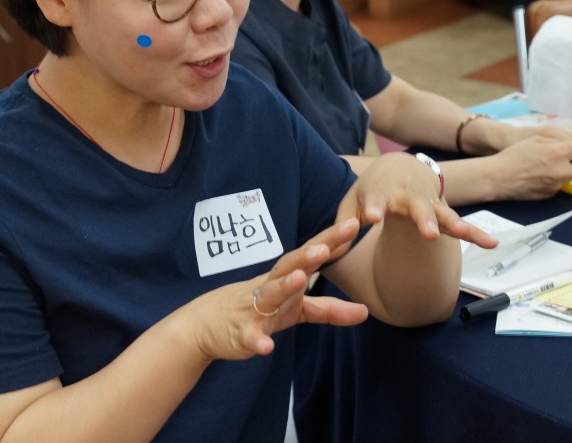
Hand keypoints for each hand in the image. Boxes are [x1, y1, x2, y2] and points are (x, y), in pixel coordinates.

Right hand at [187, 218, 369, 361]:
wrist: (205, 325)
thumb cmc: (255, 310)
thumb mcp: (295, 310)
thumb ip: (328, 310)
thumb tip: (366, 311)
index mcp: (283, 277)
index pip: (309, 255)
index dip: (330, 240)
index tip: (354, 223)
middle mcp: (269, 288)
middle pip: (289, 266)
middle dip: (307, 255)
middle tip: (325, 246)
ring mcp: (253, 310)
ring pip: (269, 295)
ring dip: (283, 286)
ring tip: (299, 279)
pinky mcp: (240, 334)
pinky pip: (249, 338)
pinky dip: (257, 342)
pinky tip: (267, 347)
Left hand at [352, 153, 497, 248]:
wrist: (399, 167)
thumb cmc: (371, 190)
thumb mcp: (352, 202)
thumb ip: (342, 225)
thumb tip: (326, 251)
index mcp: (380, 193)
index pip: (375, 200)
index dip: (373, 208)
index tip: (371, 217)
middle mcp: (406, 197)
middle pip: (416, 208)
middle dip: (422, 218)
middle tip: (427, 231)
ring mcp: (428, 204)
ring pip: (443, 214)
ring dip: (453, 224)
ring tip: (463, 234)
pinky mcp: (443, 212)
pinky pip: (462, 224)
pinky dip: (477, 233)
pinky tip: (492, 244)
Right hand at [482, 134, 571, 199]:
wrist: (498, 177)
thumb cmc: (514, 155)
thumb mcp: (536, 139)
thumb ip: (559, 142)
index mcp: (557, 153)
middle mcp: (560, 171)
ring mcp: (556, 185)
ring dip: (571, 172)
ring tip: (554, 166)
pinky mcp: (550, 194)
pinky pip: (560, 186)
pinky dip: (556, 180)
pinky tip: (542, 175)